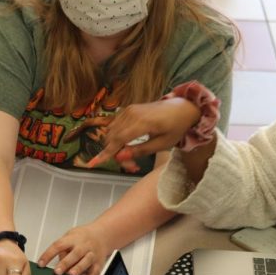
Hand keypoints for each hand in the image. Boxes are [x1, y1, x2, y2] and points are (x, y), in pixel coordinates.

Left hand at [37, 224, 108, 274]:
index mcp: (73, 238)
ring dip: (78, 268)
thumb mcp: (70, 237)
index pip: (58, 245)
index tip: (41, 264)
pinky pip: (95, 271)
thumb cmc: (83, 237)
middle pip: (74, 254)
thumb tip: (55, 264)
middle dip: (65, 263)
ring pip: (86, 261)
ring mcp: (92, 254)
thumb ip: (63, 249)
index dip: (48, 254)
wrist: (102, 234)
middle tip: (57, 272)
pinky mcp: (99, 263)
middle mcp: (83, 246)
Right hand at [85, 97, 200, 167]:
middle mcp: (131, 113)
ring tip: (132, 159)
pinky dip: (117, 138)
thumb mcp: (162, 144)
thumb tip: (121, 157)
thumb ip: (140, 150)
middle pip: (113, 137)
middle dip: (116, 154)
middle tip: (132, 167)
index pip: (118, 140)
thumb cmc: (176, 127)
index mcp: (142, 122)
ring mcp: (128, 110)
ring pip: (111, 132)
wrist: (182, 107)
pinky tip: (127, 147)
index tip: (93, 163)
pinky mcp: (128, 110)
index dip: (106, 153)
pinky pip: (115, 126)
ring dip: (116, 147)